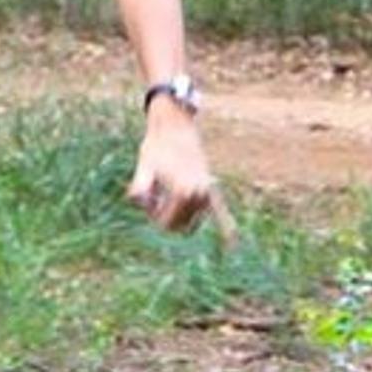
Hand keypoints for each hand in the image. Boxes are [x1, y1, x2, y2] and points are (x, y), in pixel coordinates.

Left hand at [126, 107, 227, 239]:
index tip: (147, 194)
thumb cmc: (156, 146)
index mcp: (184, 193)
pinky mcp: (211, 189)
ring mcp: (207, 193)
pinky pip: (221, 212)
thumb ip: (139, 187)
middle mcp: (200, 195)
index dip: (152, 213)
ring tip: (167, 186)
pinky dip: (227, 227)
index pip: (166, 225)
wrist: (175, 126)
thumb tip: (138, 201)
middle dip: (164, 215)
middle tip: (155, 190)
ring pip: (191, 221)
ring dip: (177, 213)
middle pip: (179, 226)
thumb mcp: (143, 167)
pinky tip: (233, 245)